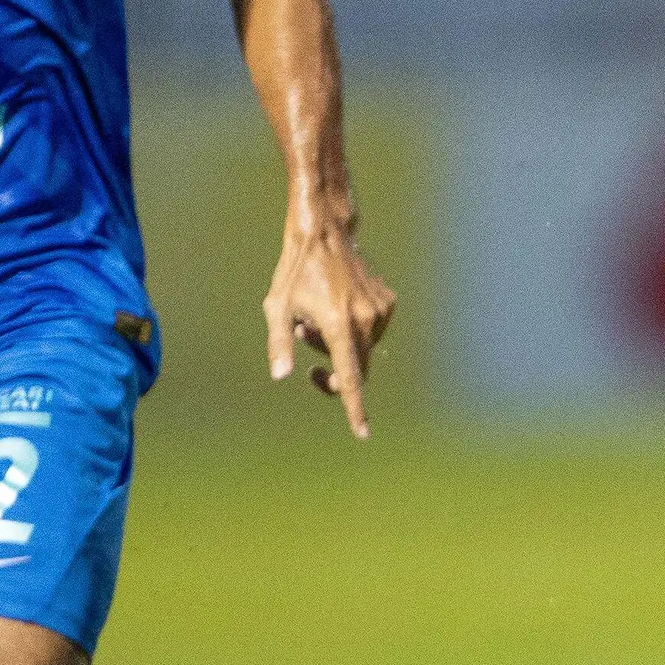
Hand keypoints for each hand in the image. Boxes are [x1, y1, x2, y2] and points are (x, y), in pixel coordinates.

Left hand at [264, 221, 395, 436]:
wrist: (324, 232)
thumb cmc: (295, 270)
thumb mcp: (277, 307)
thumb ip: (279, 344)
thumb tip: (280, 376)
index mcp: (337, 324)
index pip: (349, 377)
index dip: (354, 407)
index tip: (362, 432)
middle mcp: (364, 320)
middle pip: (357, 368)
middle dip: (336, 375)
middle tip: (309, 364)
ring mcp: (379, 310)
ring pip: (364, 350)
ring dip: (341, 347)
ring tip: (315, 322)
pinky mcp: (386, 301)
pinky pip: (372, 331)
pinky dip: (354, 331)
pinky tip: (335, 309)